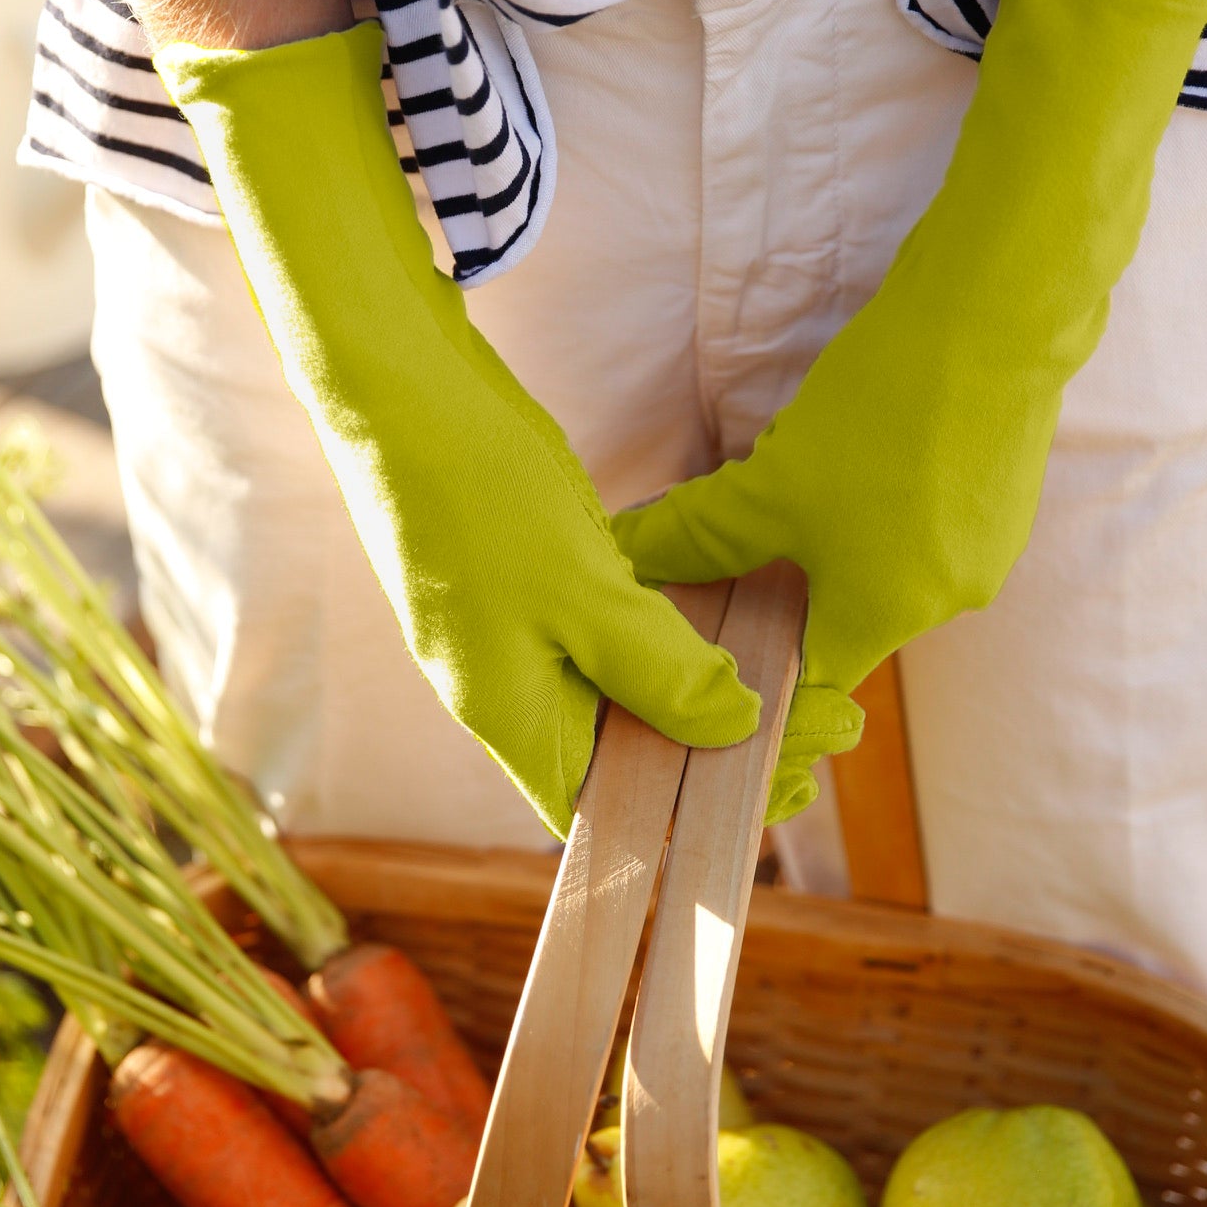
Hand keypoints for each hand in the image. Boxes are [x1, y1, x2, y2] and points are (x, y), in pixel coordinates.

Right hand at [158, 22, 759, 834]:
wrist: (394, 388)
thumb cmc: (477, 491)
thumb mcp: (583, 591)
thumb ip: (659, 669)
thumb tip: (733, 726)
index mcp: (506, 712)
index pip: (598, 810)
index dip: (679, 818)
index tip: (771, 791)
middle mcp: (501, 686)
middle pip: (615, 755)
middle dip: (707, 752)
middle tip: (812, 734)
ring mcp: (504, 633)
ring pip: (614, 691)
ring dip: (692, 693)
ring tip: (785, 683)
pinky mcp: (517, 582)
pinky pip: (600, 636)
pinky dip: (661, 641)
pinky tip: (718, 621)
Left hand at [613, 0, 1206, 820]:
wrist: (1021, 277)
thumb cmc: (896, 373)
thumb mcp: (777, 457)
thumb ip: (701, 525)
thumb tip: (630, 565)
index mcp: (887, 600)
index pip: (790, 701)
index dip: (721, 712)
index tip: (659, 727)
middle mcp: (938, 598)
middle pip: (821, 654)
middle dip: (747, 654)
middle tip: (664, 654)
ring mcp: (970, 555)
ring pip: (849, 597)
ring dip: (786, 590)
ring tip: (709, 578)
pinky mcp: (978, 500)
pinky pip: (882, 546)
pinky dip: (830, 543)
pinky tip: (788, 508)